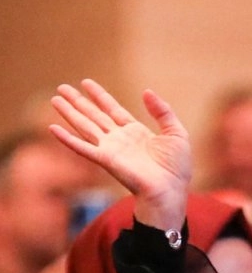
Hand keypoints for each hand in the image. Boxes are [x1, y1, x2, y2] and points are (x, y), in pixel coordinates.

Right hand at [49, 79, 189, 230]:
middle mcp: (120, 139)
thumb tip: (146, 91)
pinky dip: (67, 139)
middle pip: (94, 115)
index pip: (113, 109)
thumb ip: (163, 112)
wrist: (170, 190)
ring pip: (85, 126)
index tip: (86, 82)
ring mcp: (110, 149)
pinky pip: (82, 147)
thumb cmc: (177, 167)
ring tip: (55, 99)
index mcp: (135, 132)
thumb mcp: (176, 133)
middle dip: (79, 101)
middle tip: (62, 87)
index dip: (100, 96)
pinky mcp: (105, 160)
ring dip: (69, 113)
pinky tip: (53, 128)